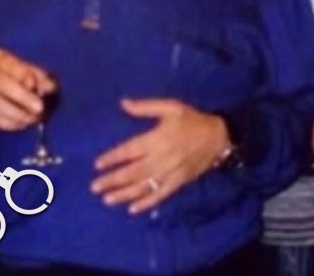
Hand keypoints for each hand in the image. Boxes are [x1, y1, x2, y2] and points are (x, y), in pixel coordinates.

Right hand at [0, 48, 55, 130]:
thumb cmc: (5, 75)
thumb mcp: (20, 68)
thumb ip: (37, 76)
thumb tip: (49, 88)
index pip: (11, 66)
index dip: (25, 77)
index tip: (38, 89)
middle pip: (0, 84)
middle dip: (22, 98)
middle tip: (39, 110)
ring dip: (17, 115)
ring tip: (32, 119)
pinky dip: (8, 123)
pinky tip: (20, 124)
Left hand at [91, 98, 227, 213]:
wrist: (220, 137)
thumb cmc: (192, 120)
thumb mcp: (170, 107)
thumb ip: (146, 107)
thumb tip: (123, 104)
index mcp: (157, 138)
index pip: (129, 150)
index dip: (113, 158)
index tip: (97, 164)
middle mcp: (161, 158)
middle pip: (133, 172)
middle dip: (112, 180)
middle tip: (94, 187)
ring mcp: (170, 173)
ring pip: (144, 186)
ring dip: (124, 194)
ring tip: (107, 199)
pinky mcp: (179, 182)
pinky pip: (161, 194)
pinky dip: (147, 203)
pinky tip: (132, 209)